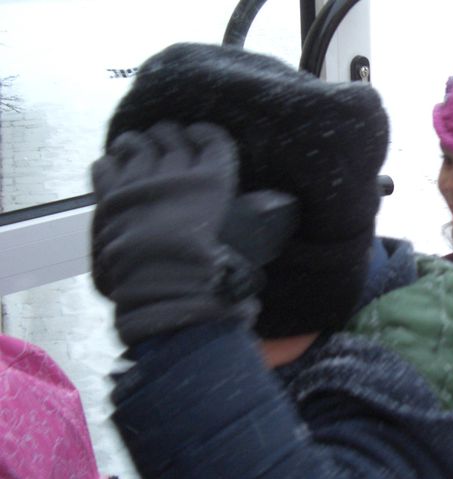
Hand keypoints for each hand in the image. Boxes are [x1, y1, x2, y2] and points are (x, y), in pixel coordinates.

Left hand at [91, 122, 284, 345]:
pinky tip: (113, 165)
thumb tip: (268, 226)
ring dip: (139, 143)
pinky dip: (110, 163)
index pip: (213, 141)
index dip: (207, 134)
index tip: (201, 134)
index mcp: (212, 182)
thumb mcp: (242, 248)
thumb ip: (250, 228)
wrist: (162, 291)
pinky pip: (105, 166)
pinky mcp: (110, 198)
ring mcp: (139, 183)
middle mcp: (176, 175)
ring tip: (138, 145)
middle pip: (172, 137)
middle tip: (169, 140)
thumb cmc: (207, 276)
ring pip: (136, 144)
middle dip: (171, 135)